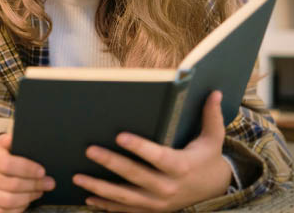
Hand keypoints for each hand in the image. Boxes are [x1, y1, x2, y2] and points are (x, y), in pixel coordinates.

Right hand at [0, 133, 55, 212]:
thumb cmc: (3, 152)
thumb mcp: (8, 141)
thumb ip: (19, 141)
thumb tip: (34, 141)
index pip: (6, 163)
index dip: (26, 169)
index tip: (42, 171)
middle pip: (10, 184)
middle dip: (33, 184)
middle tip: (49, 183)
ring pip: (7, 200)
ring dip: (28, 197)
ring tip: (39, 191)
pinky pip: (1, 212)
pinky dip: (18, 208)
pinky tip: (26, 200)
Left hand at [73, 91, 231, 211]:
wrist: (214, 190)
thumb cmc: (207, 158)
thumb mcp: (212, 138)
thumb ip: (211, 116)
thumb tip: (214, 92)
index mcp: (182, 167)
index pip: (158, 157)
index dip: (139, 147)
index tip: (120, 136)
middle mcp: (169, 187)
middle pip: (135, 176)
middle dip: (111, 163)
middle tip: (89, 150)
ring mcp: (158, 203)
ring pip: (125, 196)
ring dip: (100, 188)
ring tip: (78, 177)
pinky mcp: (151, 211)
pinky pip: (126, 210)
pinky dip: (106, 205)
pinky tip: (88, 197)